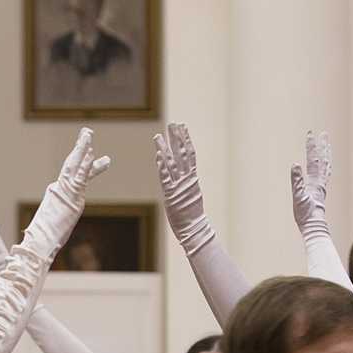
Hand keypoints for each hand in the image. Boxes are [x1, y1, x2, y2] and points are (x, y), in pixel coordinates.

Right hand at [22, 127, 110, 261]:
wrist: (37, 246)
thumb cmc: (39, 244)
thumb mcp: (50, 233)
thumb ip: (52, 228)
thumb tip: (44, 237)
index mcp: (55, 197)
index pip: (70, 177)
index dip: (80, 164)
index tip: (89, 153)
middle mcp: (58, 191)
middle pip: (72, 165)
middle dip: (80, 149)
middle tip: (87, 133)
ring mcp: (64, 192)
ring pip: (76, 166)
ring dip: (83, 148)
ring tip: (88, 133)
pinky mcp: (71, 198)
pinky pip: (80, 177)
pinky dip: (86, 164)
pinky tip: (91, 152)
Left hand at [154, 122, 213, 255]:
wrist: (194, 228)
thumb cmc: (191, 215)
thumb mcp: (190, 195)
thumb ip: (186, 184)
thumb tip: (185, 176)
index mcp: (192, 178)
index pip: (189, 154)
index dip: (185, 140)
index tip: (182, 127)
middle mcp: (187, 179)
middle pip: (182, 154)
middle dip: (177, 138)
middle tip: (173, 123)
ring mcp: (180, 186)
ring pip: (172, 163)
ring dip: (165, 148)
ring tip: (158, 136)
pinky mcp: (172, 194)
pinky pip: (166, 178)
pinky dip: (162, 167)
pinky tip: (158, 156)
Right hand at [290, 130, 331, 237]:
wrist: (314, 224)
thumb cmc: (305, 213)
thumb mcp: (298, 196)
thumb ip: (296, 180)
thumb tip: (295, 164)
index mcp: (314, 180)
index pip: (313, 159)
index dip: (311, 146)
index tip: (310, 134)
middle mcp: (320, 181)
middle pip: (322, 159)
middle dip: (321, 146)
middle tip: (323, 133)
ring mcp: (321, 185)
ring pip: (326, 165)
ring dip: (326, 154)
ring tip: (326, 144)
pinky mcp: (320, 191)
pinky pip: (325, 174)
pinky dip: (326, 165)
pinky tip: (325, 164)